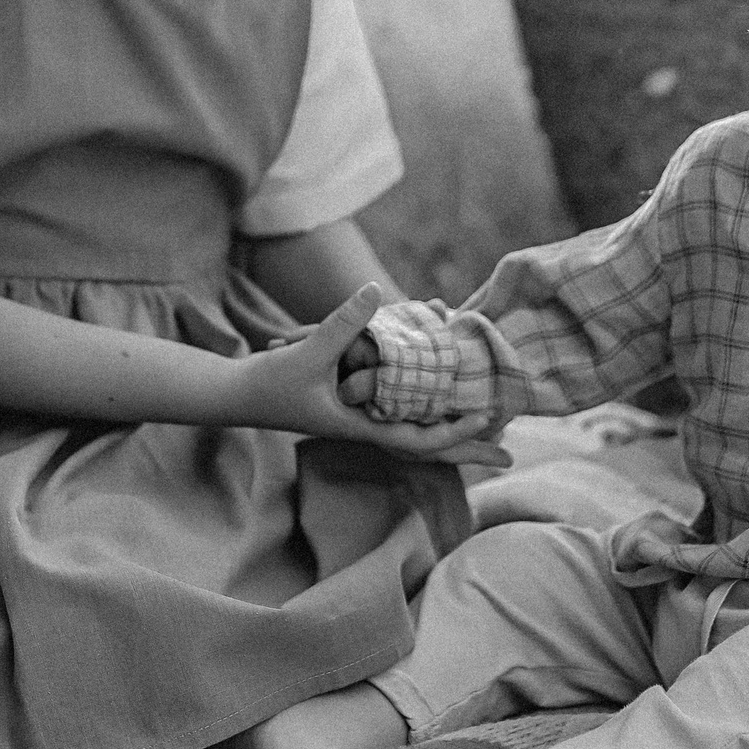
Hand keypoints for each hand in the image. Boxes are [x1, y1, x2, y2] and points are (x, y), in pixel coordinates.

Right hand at [241, 286, 508, 468]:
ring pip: (416, 426)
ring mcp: (363, 414)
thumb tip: (376, 290)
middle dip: (467, 452)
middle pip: (427, 446)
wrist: (238, 395)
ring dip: (450, 426)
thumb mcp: (308, 352)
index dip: (453, 435)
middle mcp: (369, 424)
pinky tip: (442, 386)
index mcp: (361, 426)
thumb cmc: (269, 383)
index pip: (416, 441)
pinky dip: (423, 399)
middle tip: (510, 458)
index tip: (485, 422)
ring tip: (489, 423)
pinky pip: (398, 404)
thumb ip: (342, 323)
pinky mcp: (354, 399)